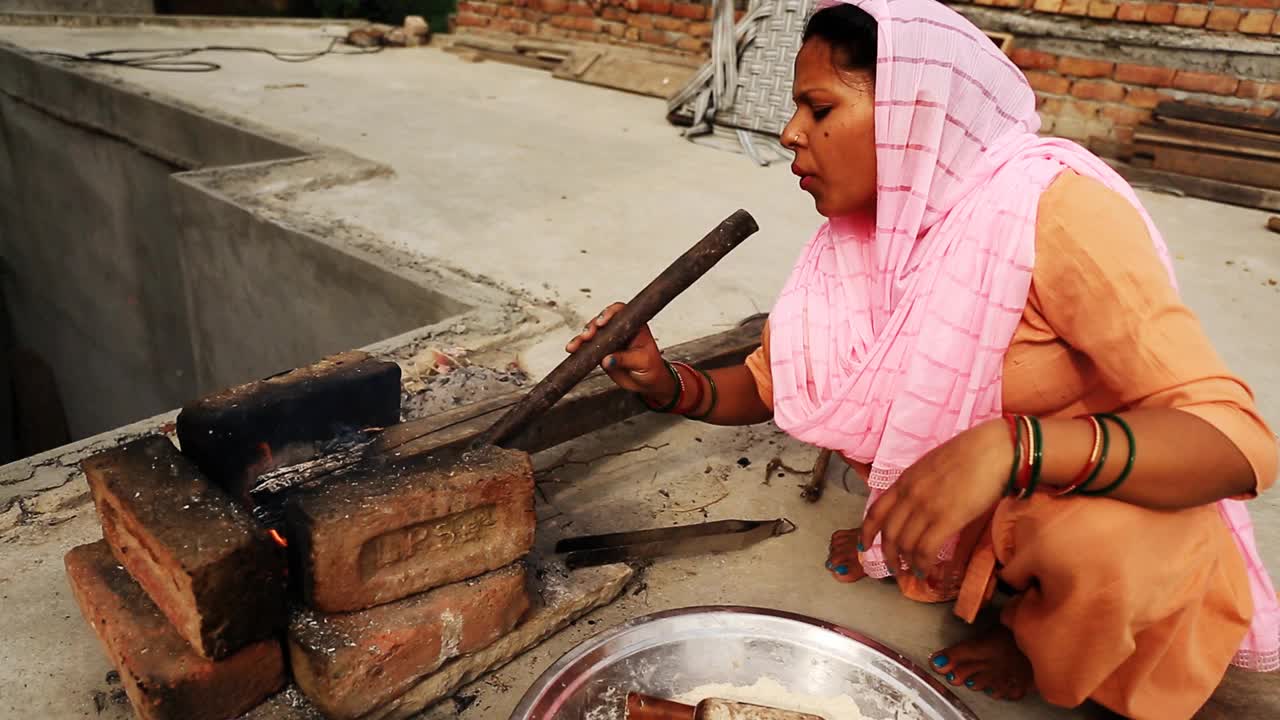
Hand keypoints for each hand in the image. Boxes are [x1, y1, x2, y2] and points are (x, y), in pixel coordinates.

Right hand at [565, 303, 673, 399]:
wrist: (647, 383)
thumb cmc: (651, 368)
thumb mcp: (642, 362)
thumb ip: (625, 359)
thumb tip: (607, 360)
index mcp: (634, 326)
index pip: (621, 312)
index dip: (609, 313)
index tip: (602, 323)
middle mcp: (619, 329)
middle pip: (601, 321)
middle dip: (591, 326)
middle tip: (587, 336)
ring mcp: (609, 340)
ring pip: (592, 333)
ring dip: (582, 338)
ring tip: (576, 345)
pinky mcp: (600, 351)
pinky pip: (587, 347)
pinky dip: (579, 348)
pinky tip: (573, 350)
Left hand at [860, 419, 1012, 573]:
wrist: (992, 450)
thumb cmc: (969, 454)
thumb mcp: (931, 466)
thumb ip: (919, 485)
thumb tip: (917, 504)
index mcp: (904, 481)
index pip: (876, 512)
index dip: (866, 533)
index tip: (864, 546)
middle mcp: (910, 495)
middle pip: (889, 533)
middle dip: (888, 555)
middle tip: (894, 568)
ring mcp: (927, 507)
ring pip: (906, 544)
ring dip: (907, 563)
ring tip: (913, 573)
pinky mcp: (947, 519)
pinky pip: (925, 549)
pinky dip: (923, 564)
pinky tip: (927, 571)